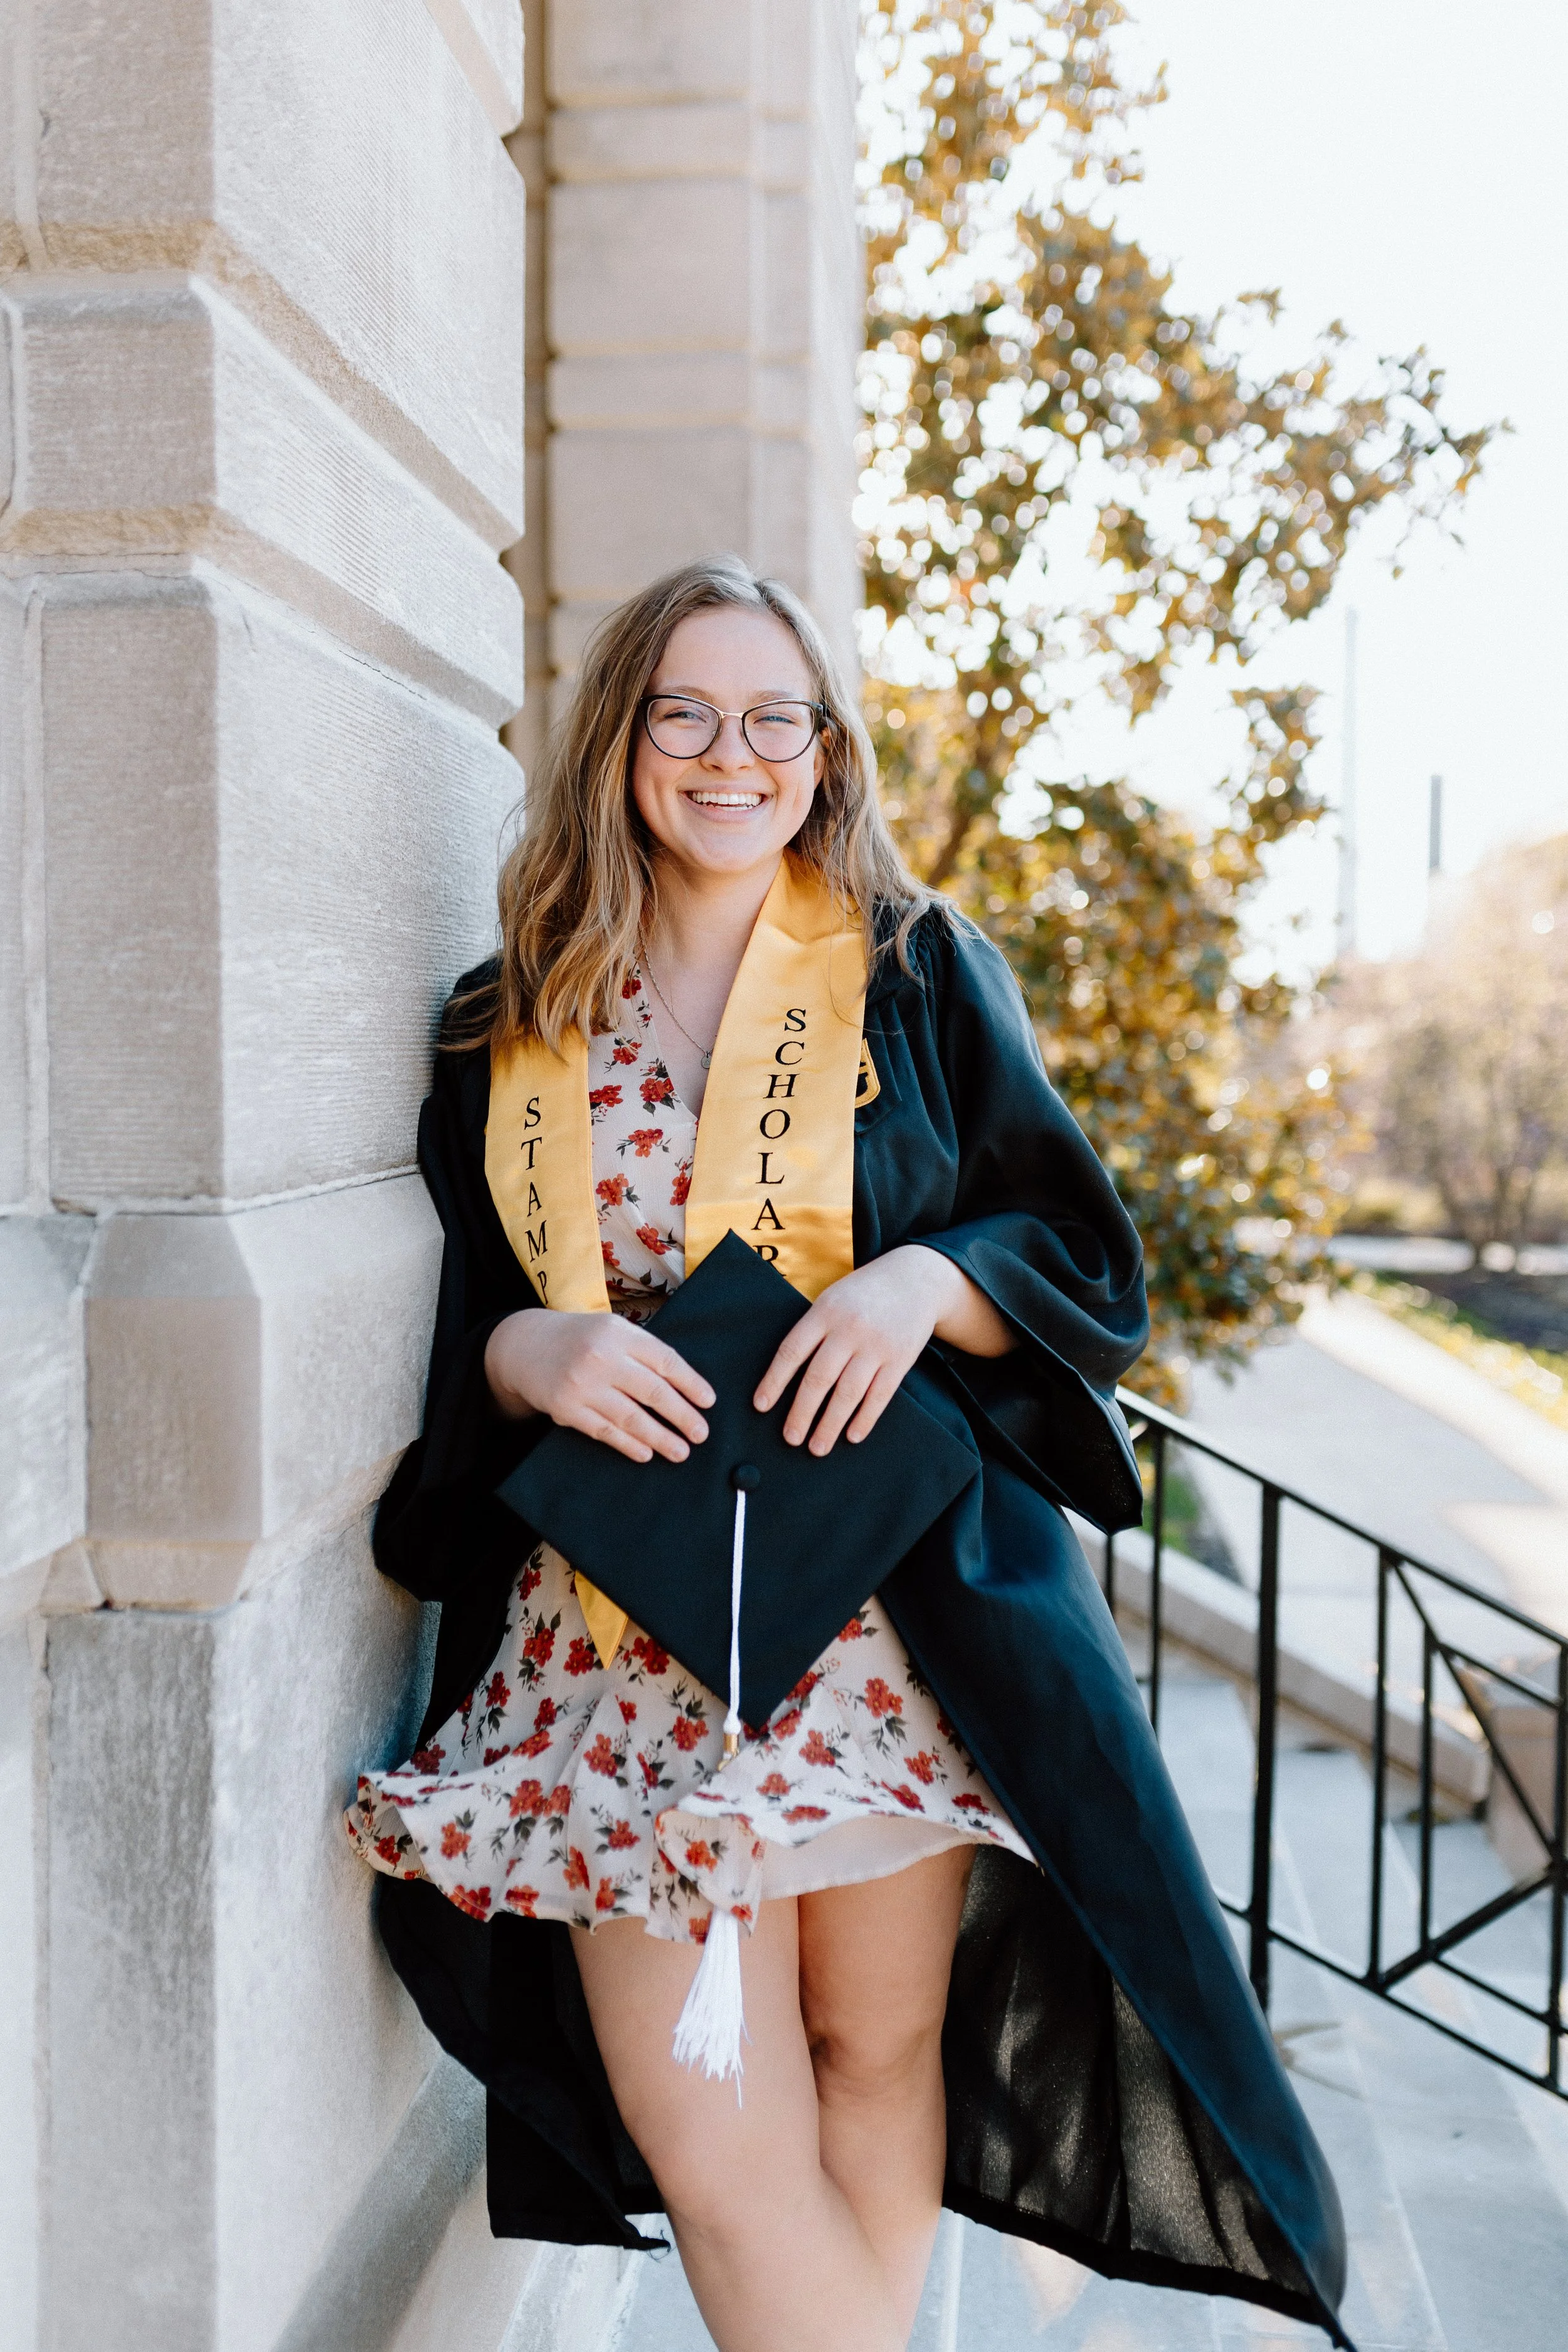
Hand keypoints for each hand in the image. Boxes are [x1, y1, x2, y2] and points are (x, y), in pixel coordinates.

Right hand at [484, 1310, 714, 1465]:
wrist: (525, 1346)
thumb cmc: (581, 1339)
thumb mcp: (612, 1330)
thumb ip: (643, 1351)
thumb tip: (686, 1385)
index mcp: (619, 1333)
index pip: (664, 1360)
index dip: (690, 1383)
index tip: (708, 1402)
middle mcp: (601, 1357)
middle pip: (652, 1391)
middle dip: (682, 1415)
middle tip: (701, 1434)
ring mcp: (582, 1384)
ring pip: (631, 1417)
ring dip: (660, 1438)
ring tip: (681, 1452)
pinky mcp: (565, 1409)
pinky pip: (604, 1431)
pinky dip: (628, 1444)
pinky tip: (646, 1453)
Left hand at [752, 1246, 1012, 1456]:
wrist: (916, 1278)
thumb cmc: (863, 1294)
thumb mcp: (832, 1299)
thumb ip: (812, 1330)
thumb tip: (784, 1375)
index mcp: (825, 1312)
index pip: (792, 1351)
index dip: (774, 1381)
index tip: (761, 1406)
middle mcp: (849, 1328)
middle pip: (819, 1378)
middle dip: (802, 1413)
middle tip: (790, 1438)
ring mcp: (877, 1345)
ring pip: (848, 1392)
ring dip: (830, 1424)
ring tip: (817, 1447)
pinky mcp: (901, 1358)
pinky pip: (879, 1395)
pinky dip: (865, 1419)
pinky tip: (852, 1436)